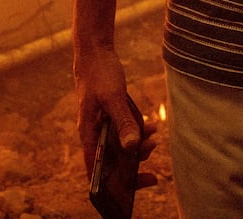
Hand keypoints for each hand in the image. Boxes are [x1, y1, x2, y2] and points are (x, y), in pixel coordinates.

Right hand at [73, 44, 155, 178]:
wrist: (94, 51)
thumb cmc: (98, 73)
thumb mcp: (113, 98)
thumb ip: (123, 122)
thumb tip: (132, 148)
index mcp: (88, 134)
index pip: (96, 170)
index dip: (111, 186)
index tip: (132, 190)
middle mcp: (93, 133)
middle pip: (111, 162)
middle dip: (133, 167)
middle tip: (154, 174)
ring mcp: (102, 124)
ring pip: (121, 146)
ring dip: (138, 147)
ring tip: (154, 141)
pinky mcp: (111, 115)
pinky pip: (125, 130)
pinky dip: (138, 131)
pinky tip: (151, 126)